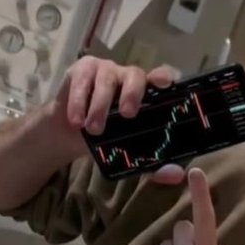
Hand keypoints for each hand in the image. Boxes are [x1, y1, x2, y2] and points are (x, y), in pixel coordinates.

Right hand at [43, 56, 185, 182]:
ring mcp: (105, 70)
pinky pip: (82, 82)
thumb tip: (176, 175)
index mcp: (145, 93)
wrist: (68, 134)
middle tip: (127, 115)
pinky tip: (76, 120)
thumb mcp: (128, 152)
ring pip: (107, 80)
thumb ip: (152, 164)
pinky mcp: (82, 69)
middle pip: (135, 75)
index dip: (163, 77)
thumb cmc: (104, 137)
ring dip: (100, 106)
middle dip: (133, 94)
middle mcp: (128, 77)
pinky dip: (78, 102)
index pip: (159, 78)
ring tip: (92, 129)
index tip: (165, 83)